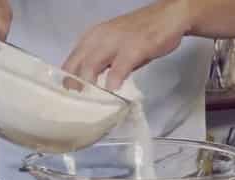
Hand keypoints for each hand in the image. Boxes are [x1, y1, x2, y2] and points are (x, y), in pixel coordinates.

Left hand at [62, 0, 193, 90]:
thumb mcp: (116, 48)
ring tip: (86, 101)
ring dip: (88, 82)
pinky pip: (121, 64)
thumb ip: (104, 65)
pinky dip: (115, 77)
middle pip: (78, 63)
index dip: (66, 80)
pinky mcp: (135, 46)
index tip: (65, 98)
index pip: (72, 60)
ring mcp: (117, 41)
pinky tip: (113, 89)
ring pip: (93, 62)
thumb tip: (93, 88)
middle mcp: (100, 37)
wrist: (168, 17)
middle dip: (73, 85)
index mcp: (93, 37)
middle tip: (72, 106)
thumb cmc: (142, 34)